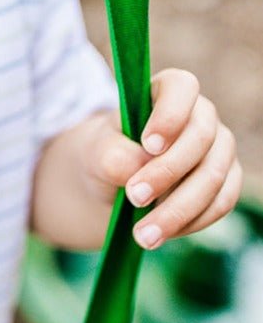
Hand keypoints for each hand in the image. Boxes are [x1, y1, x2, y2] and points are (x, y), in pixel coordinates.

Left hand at [85, 68, 241, 249]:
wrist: (112, 185)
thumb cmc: (106, 155)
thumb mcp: (96, 151)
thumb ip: (112, 153)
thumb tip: (138, 167)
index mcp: (167, 91)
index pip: (182, 87)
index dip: (170, 115)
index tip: (148, 145)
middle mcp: (201, 116)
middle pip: (201, 138)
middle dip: (167, 172)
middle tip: (134, 197)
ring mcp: (218, 150)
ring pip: (213, 178)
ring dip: (178, 210)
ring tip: (143, 235)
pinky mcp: (226, 183)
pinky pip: (220, 204)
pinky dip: (191, 222)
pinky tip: (161, 233)